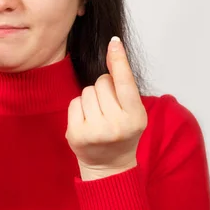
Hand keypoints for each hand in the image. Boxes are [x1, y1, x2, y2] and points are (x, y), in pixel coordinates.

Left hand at [66, 37, 147, 180]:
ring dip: (91, 99)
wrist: (109, 167)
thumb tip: (114, 49)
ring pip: (87, 91)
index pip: (125, 82)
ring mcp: (95, 131)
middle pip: (102, 82)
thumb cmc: (122, 132)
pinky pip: (74, 102)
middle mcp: (117, 125)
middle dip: (104, 89)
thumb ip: (124, 85)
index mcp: (135, 117)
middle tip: (109, 109)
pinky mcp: (77, 134)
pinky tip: (86, 122)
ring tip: (98, 117)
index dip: (119, 61)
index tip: (114, 43)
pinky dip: (79, 108)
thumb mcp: (133, 111)